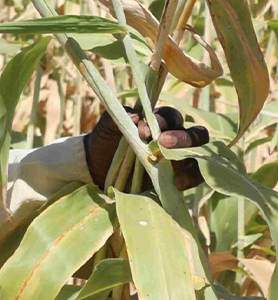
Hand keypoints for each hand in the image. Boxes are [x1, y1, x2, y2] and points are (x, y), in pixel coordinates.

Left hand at [83, 105, 208, 189]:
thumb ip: (118, 117)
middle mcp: (175, 138)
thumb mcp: (107, 127)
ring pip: (201, 155)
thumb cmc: (106, 141)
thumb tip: (137, 117)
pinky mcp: (180, 178)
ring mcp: (180, 159)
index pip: (171, 116)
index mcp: (159, 122)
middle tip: (163, 144)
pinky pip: (197, 176)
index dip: (161, 121)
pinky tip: (177, 183)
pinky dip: (191, 178)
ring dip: (191, 160)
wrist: (99, 168)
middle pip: (196, 133)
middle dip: (183, 138)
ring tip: (175, 171)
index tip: (143, 132)